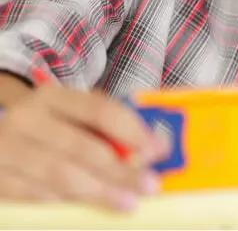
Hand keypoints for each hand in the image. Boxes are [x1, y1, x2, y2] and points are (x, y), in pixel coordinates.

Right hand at [0, 81, 168, 210]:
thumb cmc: (51, 127)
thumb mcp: (76, 115)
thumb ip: (111, 126)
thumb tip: (154, 147)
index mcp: (53, 97)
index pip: (100, 111)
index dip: (132, 131)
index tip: (158, 150)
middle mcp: (27, 118)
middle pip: (83, 147)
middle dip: (121, 170)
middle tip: (150, 185)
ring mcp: (6, 147)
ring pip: (60, 174)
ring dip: (99, 191)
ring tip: (128, 201)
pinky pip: (35, 194)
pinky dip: (64, 201)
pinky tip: (87, 204)